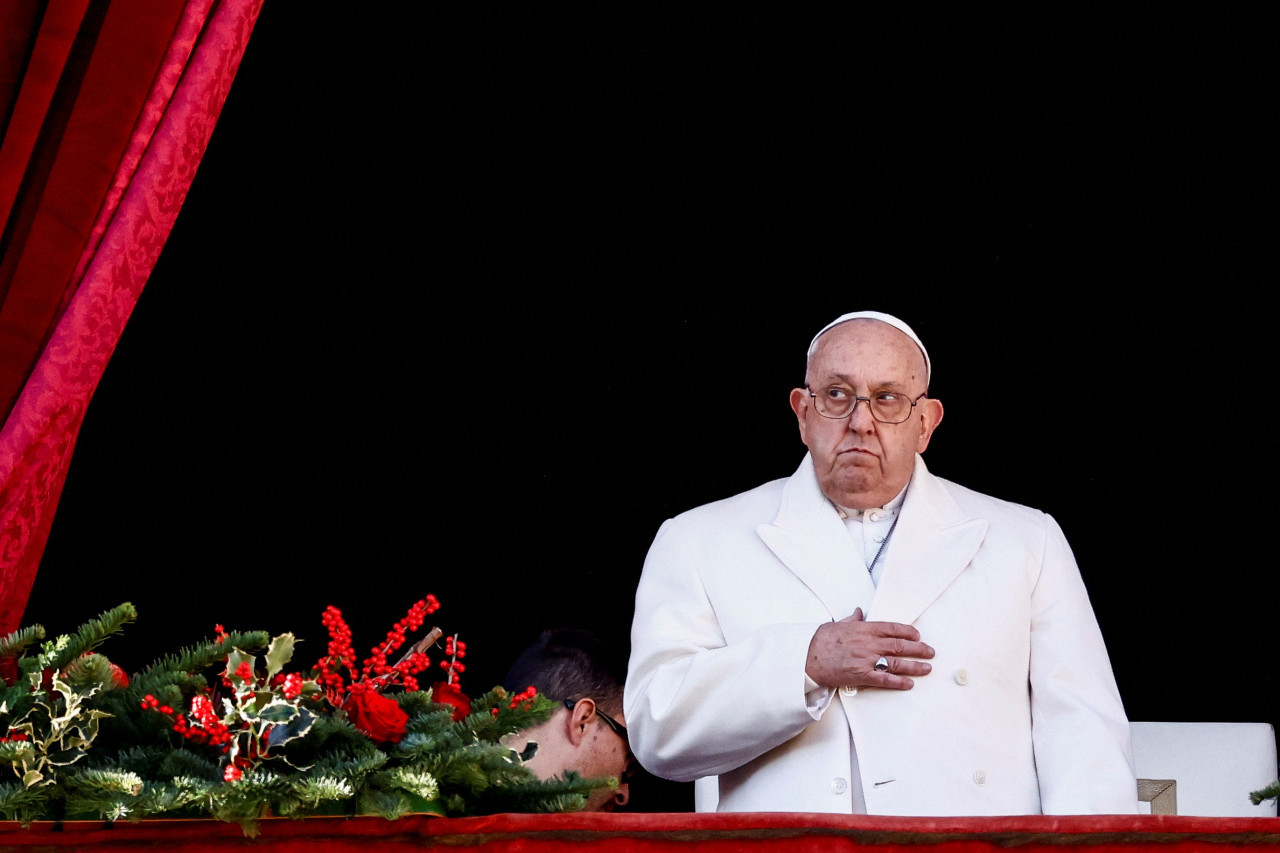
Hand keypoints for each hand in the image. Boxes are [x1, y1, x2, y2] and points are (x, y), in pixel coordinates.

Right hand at [805, 608, 933, 690]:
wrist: (807, 657)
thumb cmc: (820, 641)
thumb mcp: (838, 624)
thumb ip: (852, 620)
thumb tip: (859, 613)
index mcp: (863, 629)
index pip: (892, 628)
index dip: (908, 631)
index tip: (917, 635)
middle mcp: (868, 644)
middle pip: (899, 646)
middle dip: (918, 649)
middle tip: (929, 651)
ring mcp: (866, 660)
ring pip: (896, 663)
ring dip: (914, 666)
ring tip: (926, 668)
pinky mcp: (861, 676)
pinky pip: (885, 680)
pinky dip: (899, 682)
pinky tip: (909, 683)